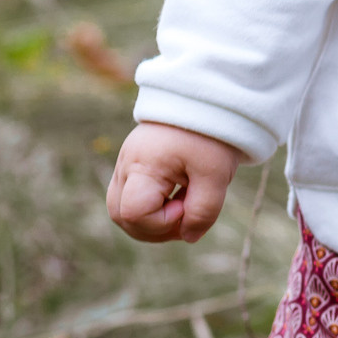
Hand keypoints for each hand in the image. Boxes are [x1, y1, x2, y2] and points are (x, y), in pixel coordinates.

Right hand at [107, 122, 241, 242]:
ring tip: (184, 206)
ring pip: (122, 209)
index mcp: (142, 165)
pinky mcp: (134, 165)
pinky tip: (178, 198)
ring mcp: (126, 165)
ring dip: (151, 220)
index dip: (161, 222)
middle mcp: (125, 166)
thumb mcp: (216, 175)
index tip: (187, 204)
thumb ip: (203, 211)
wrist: (210, 99)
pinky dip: (152, 207)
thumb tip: (188, 238)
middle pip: (121, 216)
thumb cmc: (212, 134)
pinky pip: (131, 197)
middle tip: (187, 213)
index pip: (132, 213)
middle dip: (154, 228)